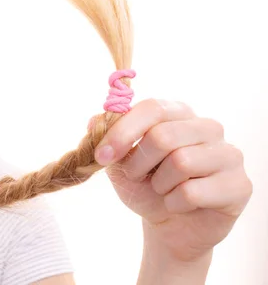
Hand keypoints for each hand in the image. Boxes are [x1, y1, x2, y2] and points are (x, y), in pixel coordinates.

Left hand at [94, 98, 252, 262]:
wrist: (168, 225)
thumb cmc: (145, 186)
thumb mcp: (118, 162)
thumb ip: (106, 138)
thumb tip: (94, 121)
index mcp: (178, 113)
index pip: (151, 108)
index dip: (122, 132)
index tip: (102, 155)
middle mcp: (208, 127)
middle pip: (164, 136)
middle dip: (139, 163)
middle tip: (136, 177)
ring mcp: (228, 154)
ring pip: (181, 163)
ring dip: (159, 185)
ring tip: (162, 189)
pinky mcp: (239, 184)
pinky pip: (193, 193)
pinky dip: (174, 203)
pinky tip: (179, 204)